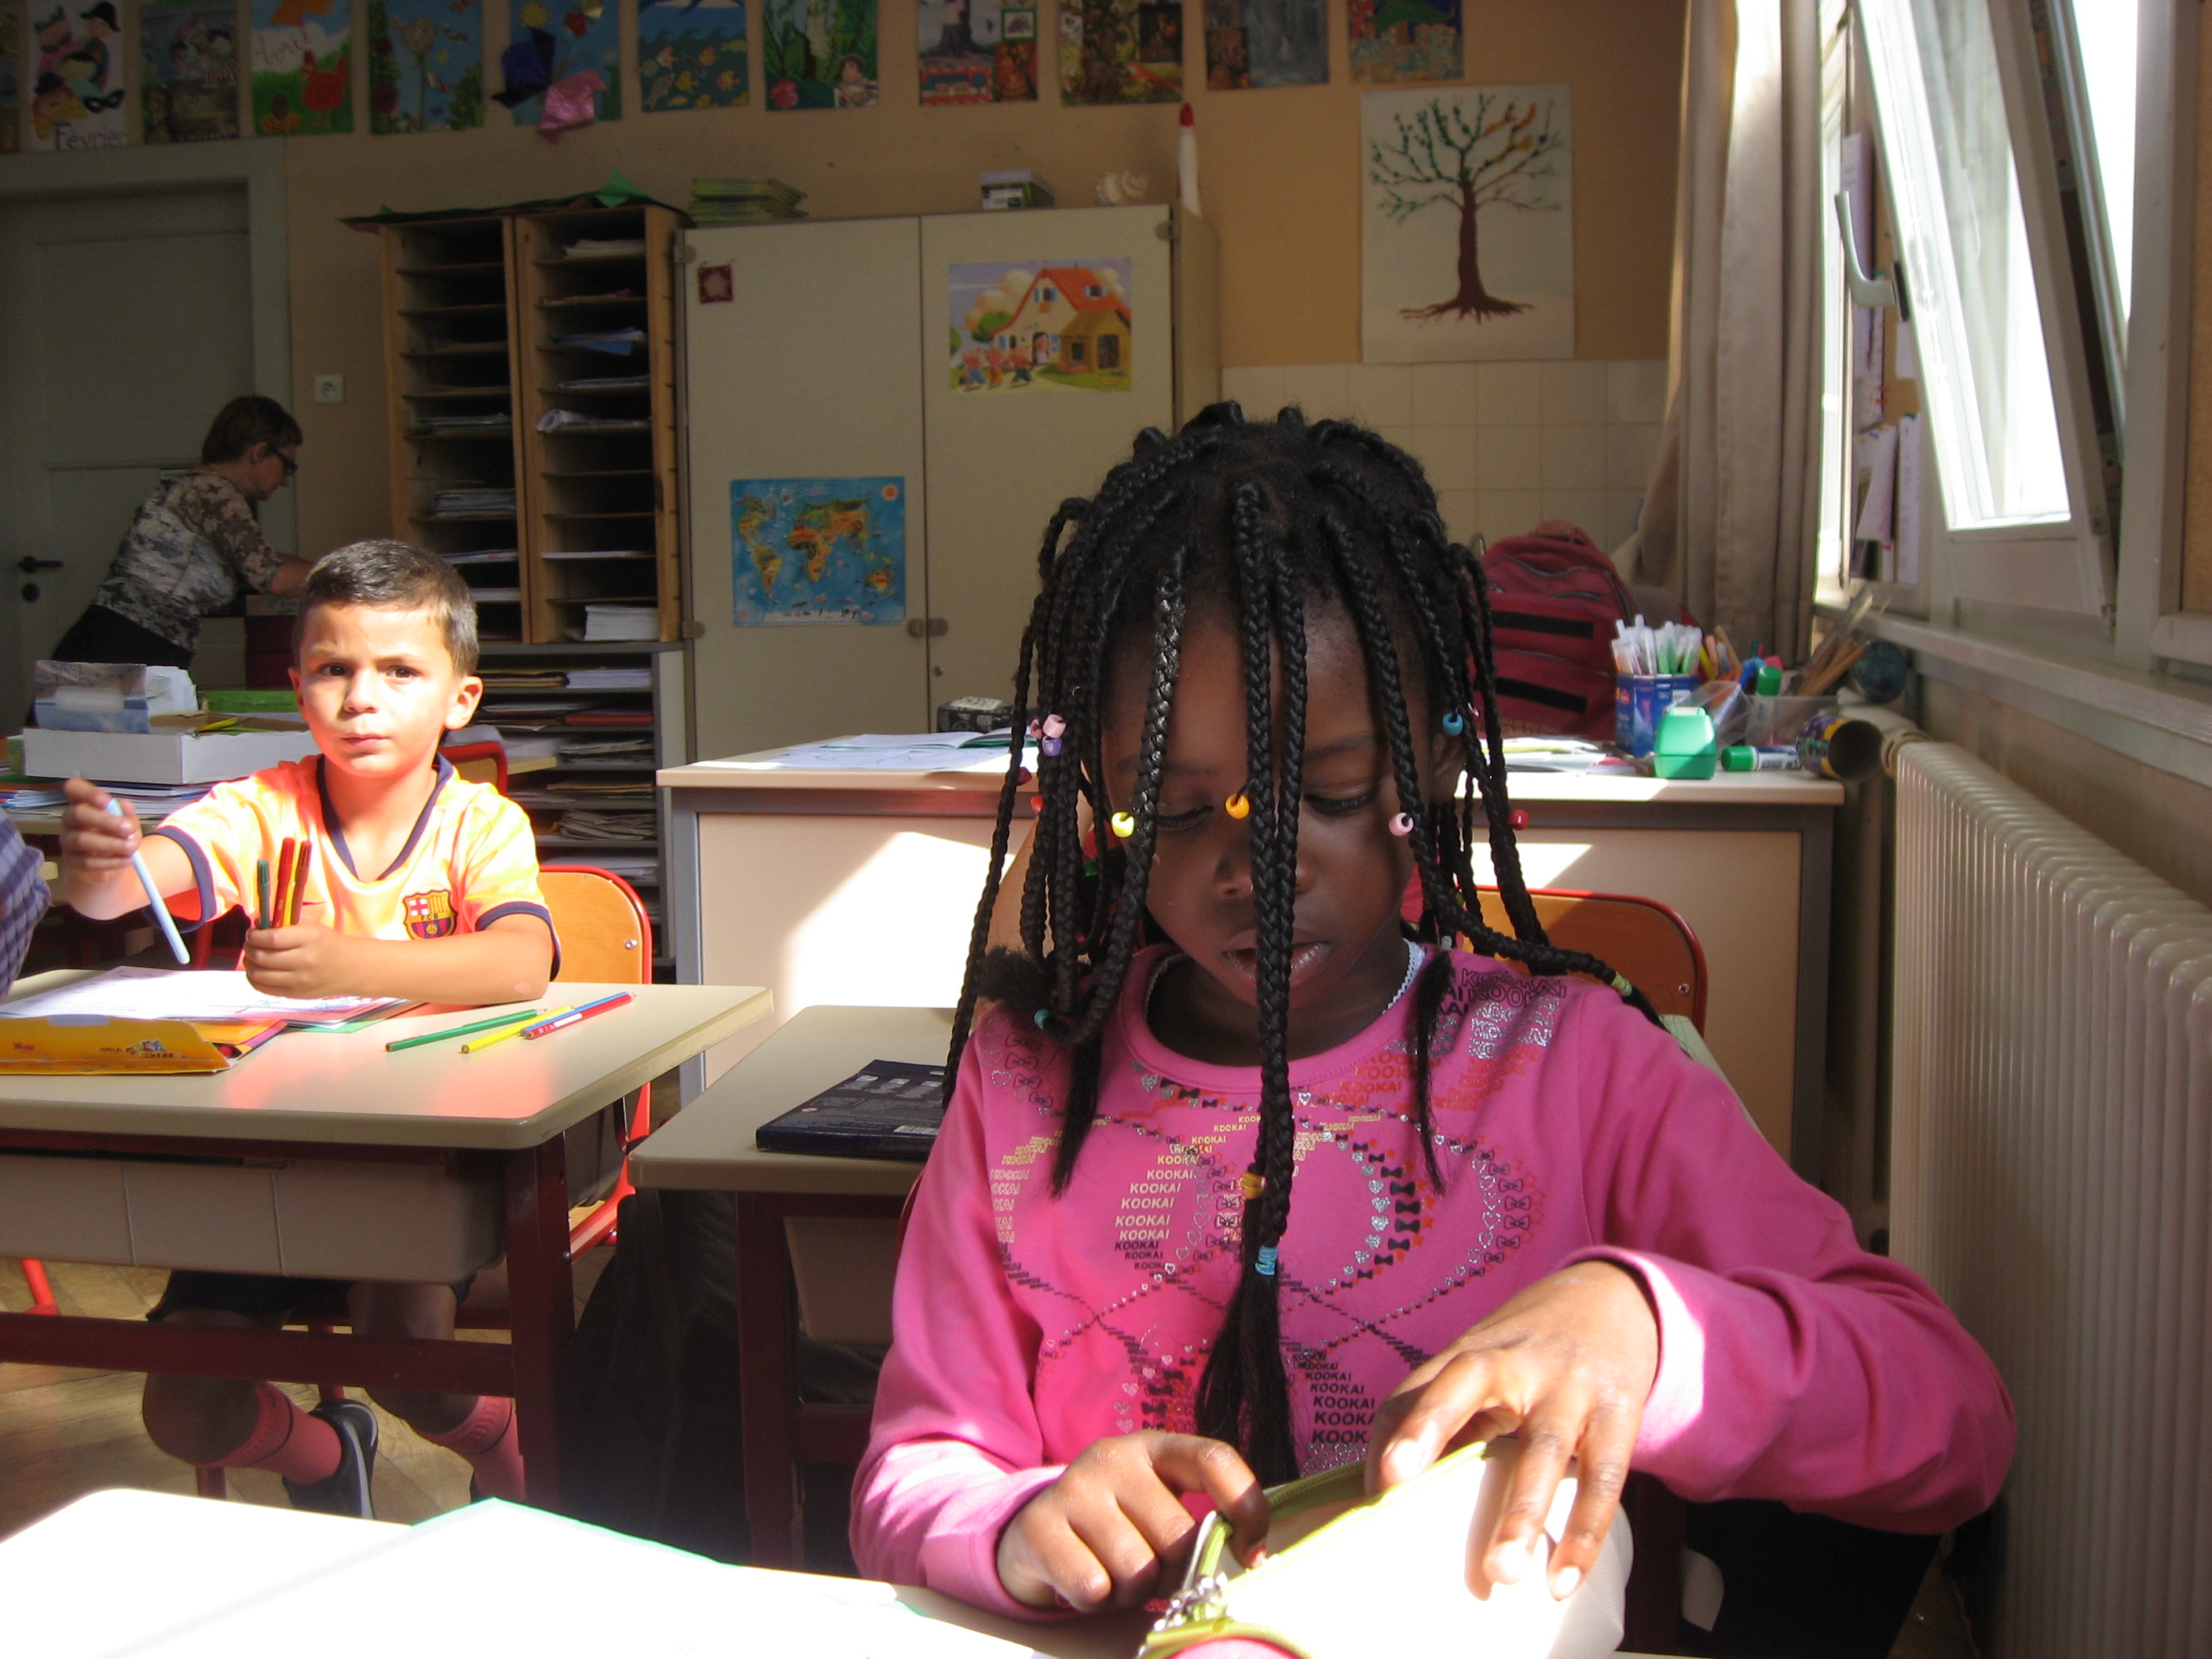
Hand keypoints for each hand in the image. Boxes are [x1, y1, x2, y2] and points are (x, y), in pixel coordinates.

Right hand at [59, 776, 140, 878]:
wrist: (106, 867)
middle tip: (128, 829)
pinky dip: (111, 861)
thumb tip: (124, 804)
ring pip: (82, 839)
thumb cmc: (116, 837)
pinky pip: (87, 862)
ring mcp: (68, 840)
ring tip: (131, 848)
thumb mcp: (128, 825)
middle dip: (105, 820)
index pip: (74, 788)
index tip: (106, 801)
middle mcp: (71, 819)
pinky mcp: (71, 861)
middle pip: (78, 813)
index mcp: (83, 803)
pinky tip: (126, 860)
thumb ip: (128, 815)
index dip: (88, 792)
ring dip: (111, 844)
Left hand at [242, 923, 358, 998]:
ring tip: (253, 956)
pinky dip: (254, 979)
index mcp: (309, 939)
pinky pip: (263, 988)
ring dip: (249, 963)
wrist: (351, 968)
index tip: (252, 932)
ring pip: (259, 974)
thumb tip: (256, 923)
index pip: (272, 939)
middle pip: (262, 957)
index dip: (255, 936)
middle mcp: (304, 961)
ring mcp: (299, 981)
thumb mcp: (311, 927)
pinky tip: (257, 971)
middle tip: (250, 943)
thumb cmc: (328, 943)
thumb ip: (284, 924)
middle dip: (249, 948)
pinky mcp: (295, 994)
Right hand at [997, 1432, 1268, 1612]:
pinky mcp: (1038, 1525)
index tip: (1251, 1554)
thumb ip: (1199, 1523)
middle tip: (1151, 1570)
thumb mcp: (1159, 1508)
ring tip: (1114, 1573)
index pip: (1215, 1460)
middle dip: (1172, 1572)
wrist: (1037, 1532)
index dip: (1246, 1508)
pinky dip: (1096, 1600)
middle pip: (1178, 1537)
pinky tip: (1085, 1579)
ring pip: (1137, 1569)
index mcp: (1156, 1448)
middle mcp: (1114, 1457)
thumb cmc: (1119, 1526)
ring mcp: (1072, 1486)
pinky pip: (1093, 1587)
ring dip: (1132, 1591)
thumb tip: (1249, 1558)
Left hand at [1365, 1260, 1656, 1600]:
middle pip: (1466, 1385)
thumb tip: (1382, 1492)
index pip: (1418, 1385)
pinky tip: (1564, 1580)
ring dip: (1520, 1512)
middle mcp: (1516, 1361)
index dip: (1392, 1431)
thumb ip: (1443, 1415)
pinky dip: (1586, 1531)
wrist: (1615, 1302)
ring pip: (1543, 1446)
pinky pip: (1603, 1477)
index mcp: (1474, 1351)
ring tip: (1501, 1574)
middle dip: (1429, 1429)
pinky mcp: (1619, 1414)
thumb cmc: (1530, 1353)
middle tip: (1395, 1489)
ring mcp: (1571, 1386)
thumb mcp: (1485, 1363)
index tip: (1375, 1486)